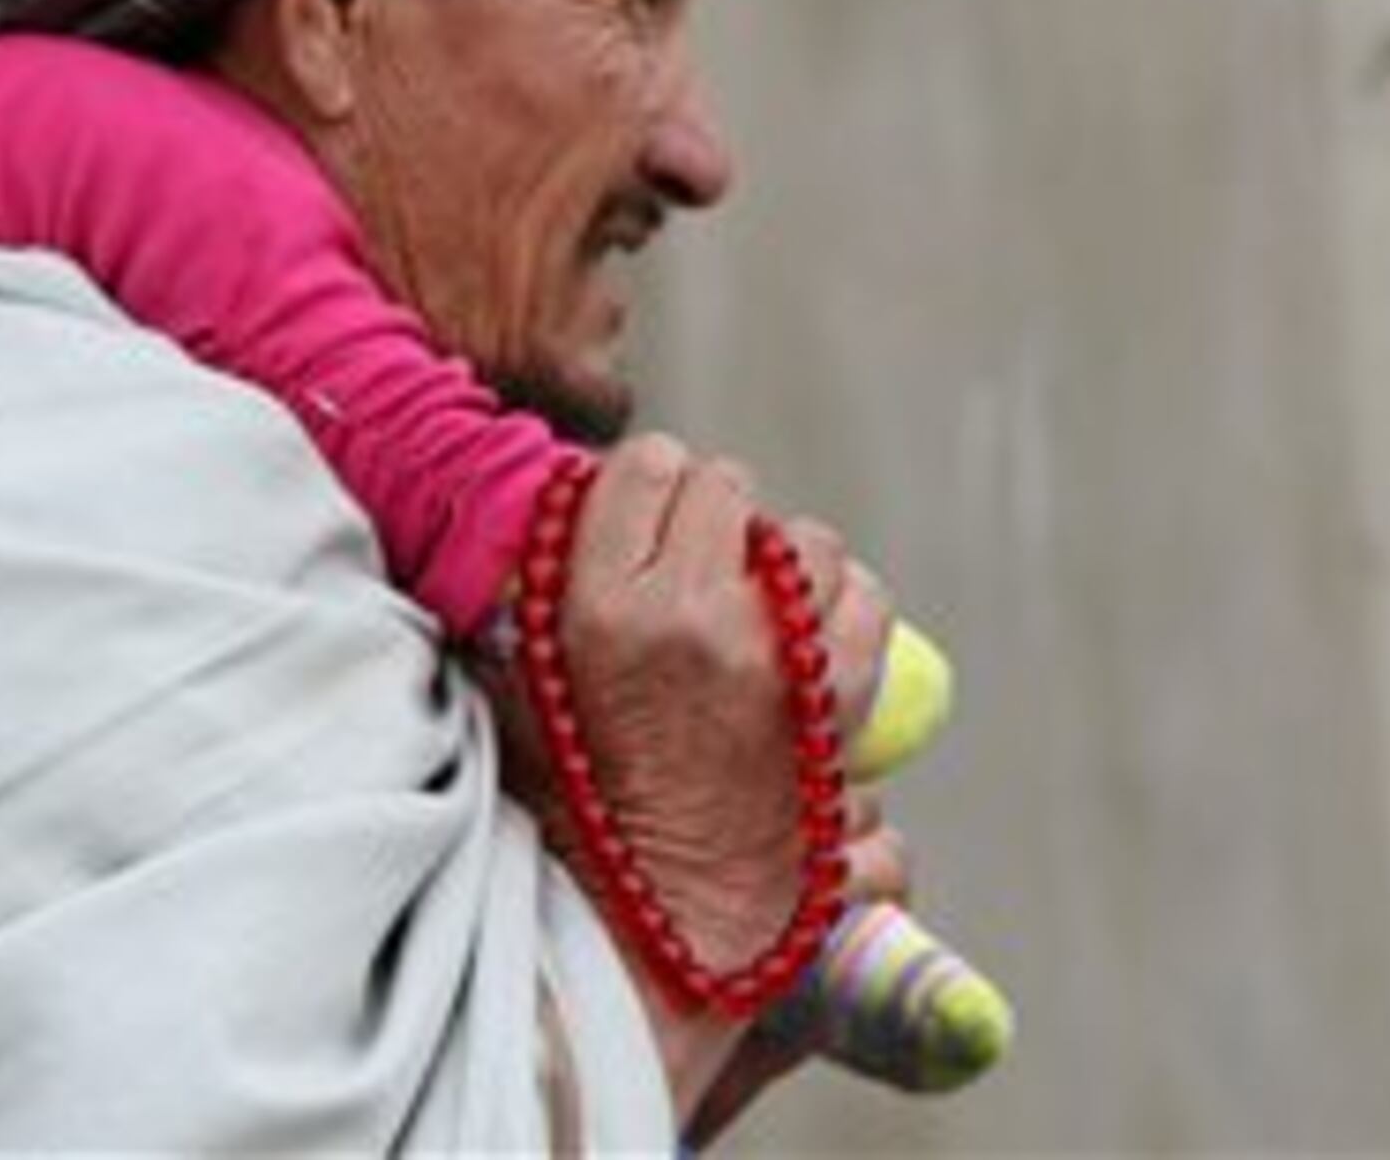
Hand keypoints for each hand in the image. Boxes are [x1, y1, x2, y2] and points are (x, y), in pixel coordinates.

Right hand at [550, 439, 900, 1128]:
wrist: (656, 925)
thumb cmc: (577, 810)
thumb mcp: (524, 688)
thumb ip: (539, 596)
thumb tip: (561, 512)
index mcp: (599, 605)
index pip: (647, 464)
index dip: (648, 488)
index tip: (642, 522)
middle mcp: (689, 615)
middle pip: (727, 489)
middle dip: (714, 522)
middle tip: (698, 576)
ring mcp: (774, 658)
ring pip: (806, 540)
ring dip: (784, 566)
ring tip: (758, 616)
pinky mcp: (838, 702)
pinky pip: (865, 603)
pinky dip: (846, 613)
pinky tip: (811, 644)